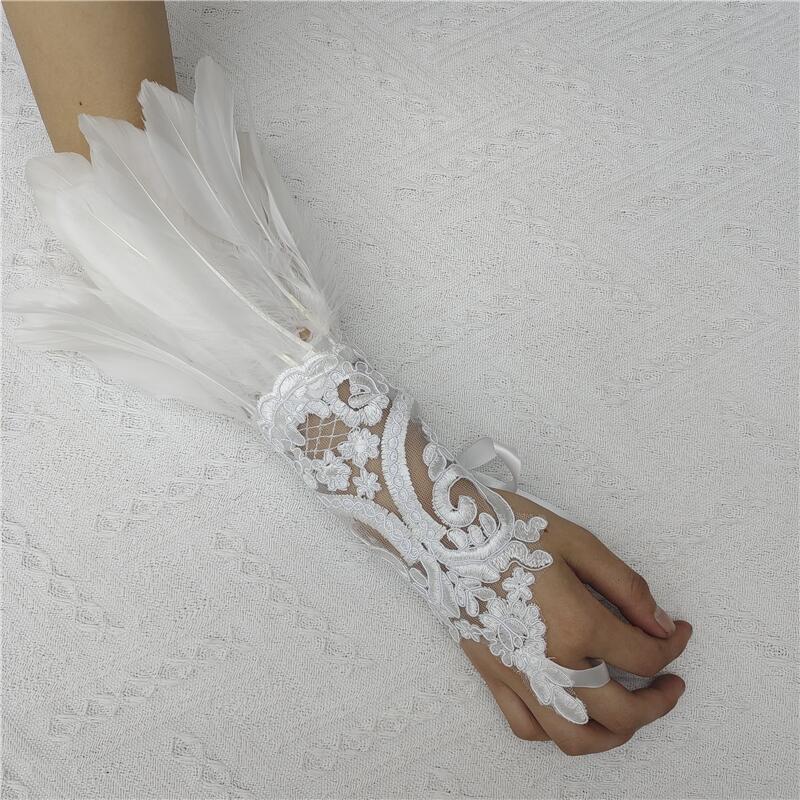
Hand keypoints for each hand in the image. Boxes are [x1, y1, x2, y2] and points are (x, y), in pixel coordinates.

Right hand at [462, 490, 692, 754]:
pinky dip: (555, 731)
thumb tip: (661, 623)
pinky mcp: (493, 677)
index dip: (673, 645)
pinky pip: (527, 727)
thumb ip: (626, 586)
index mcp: (576, 623)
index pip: (644, 654)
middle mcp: (550, 662)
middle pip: (622, 713)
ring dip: (613, 735)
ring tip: (628, 713)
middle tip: (671, 685)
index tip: (679, 631)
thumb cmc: (506, 528)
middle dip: (659, 703)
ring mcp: (518, 676)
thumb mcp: (577, 542)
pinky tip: (569, 708)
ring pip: (575, 739)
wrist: (442, 531)